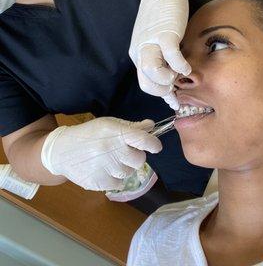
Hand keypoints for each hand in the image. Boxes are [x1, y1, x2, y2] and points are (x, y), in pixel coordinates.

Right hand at [41, 117, 161, 190]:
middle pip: (140, 160)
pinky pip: (119, 184)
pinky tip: (102, 170)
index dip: (153, 144)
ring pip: (130, 172)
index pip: (142, 140)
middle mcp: (112, 151)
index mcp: (115, 133)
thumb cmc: (88, 134)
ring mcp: (106, 168)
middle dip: (135, 156)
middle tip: (123, 152)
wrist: (61, 151)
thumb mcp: (108, 124)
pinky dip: (114, 179)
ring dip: (124, 167)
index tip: (155, 146)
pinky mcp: (100, 183)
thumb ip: (131, 127)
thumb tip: (151, 126)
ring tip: (109, 160)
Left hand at [129, 0, 191, 109]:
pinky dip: (180, 65)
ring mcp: (151, 42)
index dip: (160, 93)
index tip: (174, 99)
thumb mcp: (155, 40)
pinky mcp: (165, 33)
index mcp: (137, 54)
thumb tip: (171, 78)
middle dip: (163, 90)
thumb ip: (159, 58)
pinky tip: (186, 66)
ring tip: (179, 72)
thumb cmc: (161, 16)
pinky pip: (171, 56)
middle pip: (146, 84)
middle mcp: (140, 51)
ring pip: (153, 73)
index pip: (145, 83)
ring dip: (169, 79)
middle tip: (176, 83)